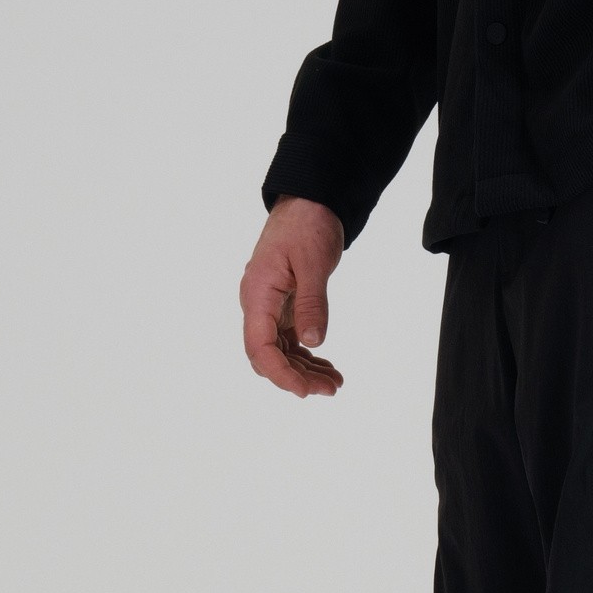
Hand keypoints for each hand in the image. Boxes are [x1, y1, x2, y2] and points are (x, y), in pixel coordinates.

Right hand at [240, 198, 345, 395]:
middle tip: (331, 388)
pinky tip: (326, 364)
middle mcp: (258, 304)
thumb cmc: (307, 225)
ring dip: (304, 369)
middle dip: (297, 376)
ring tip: (334, 382)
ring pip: (280, 350)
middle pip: (268, 354)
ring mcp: (269, 306)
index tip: (304, 390)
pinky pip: (289, 338)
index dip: (280, 373)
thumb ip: (312, 303)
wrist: (308, 202)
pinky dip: (307, 354)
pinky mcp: (283, 304)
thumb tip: (312, 341)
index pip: (260, 346)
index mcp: (257, 294)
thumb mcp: (313, 263)